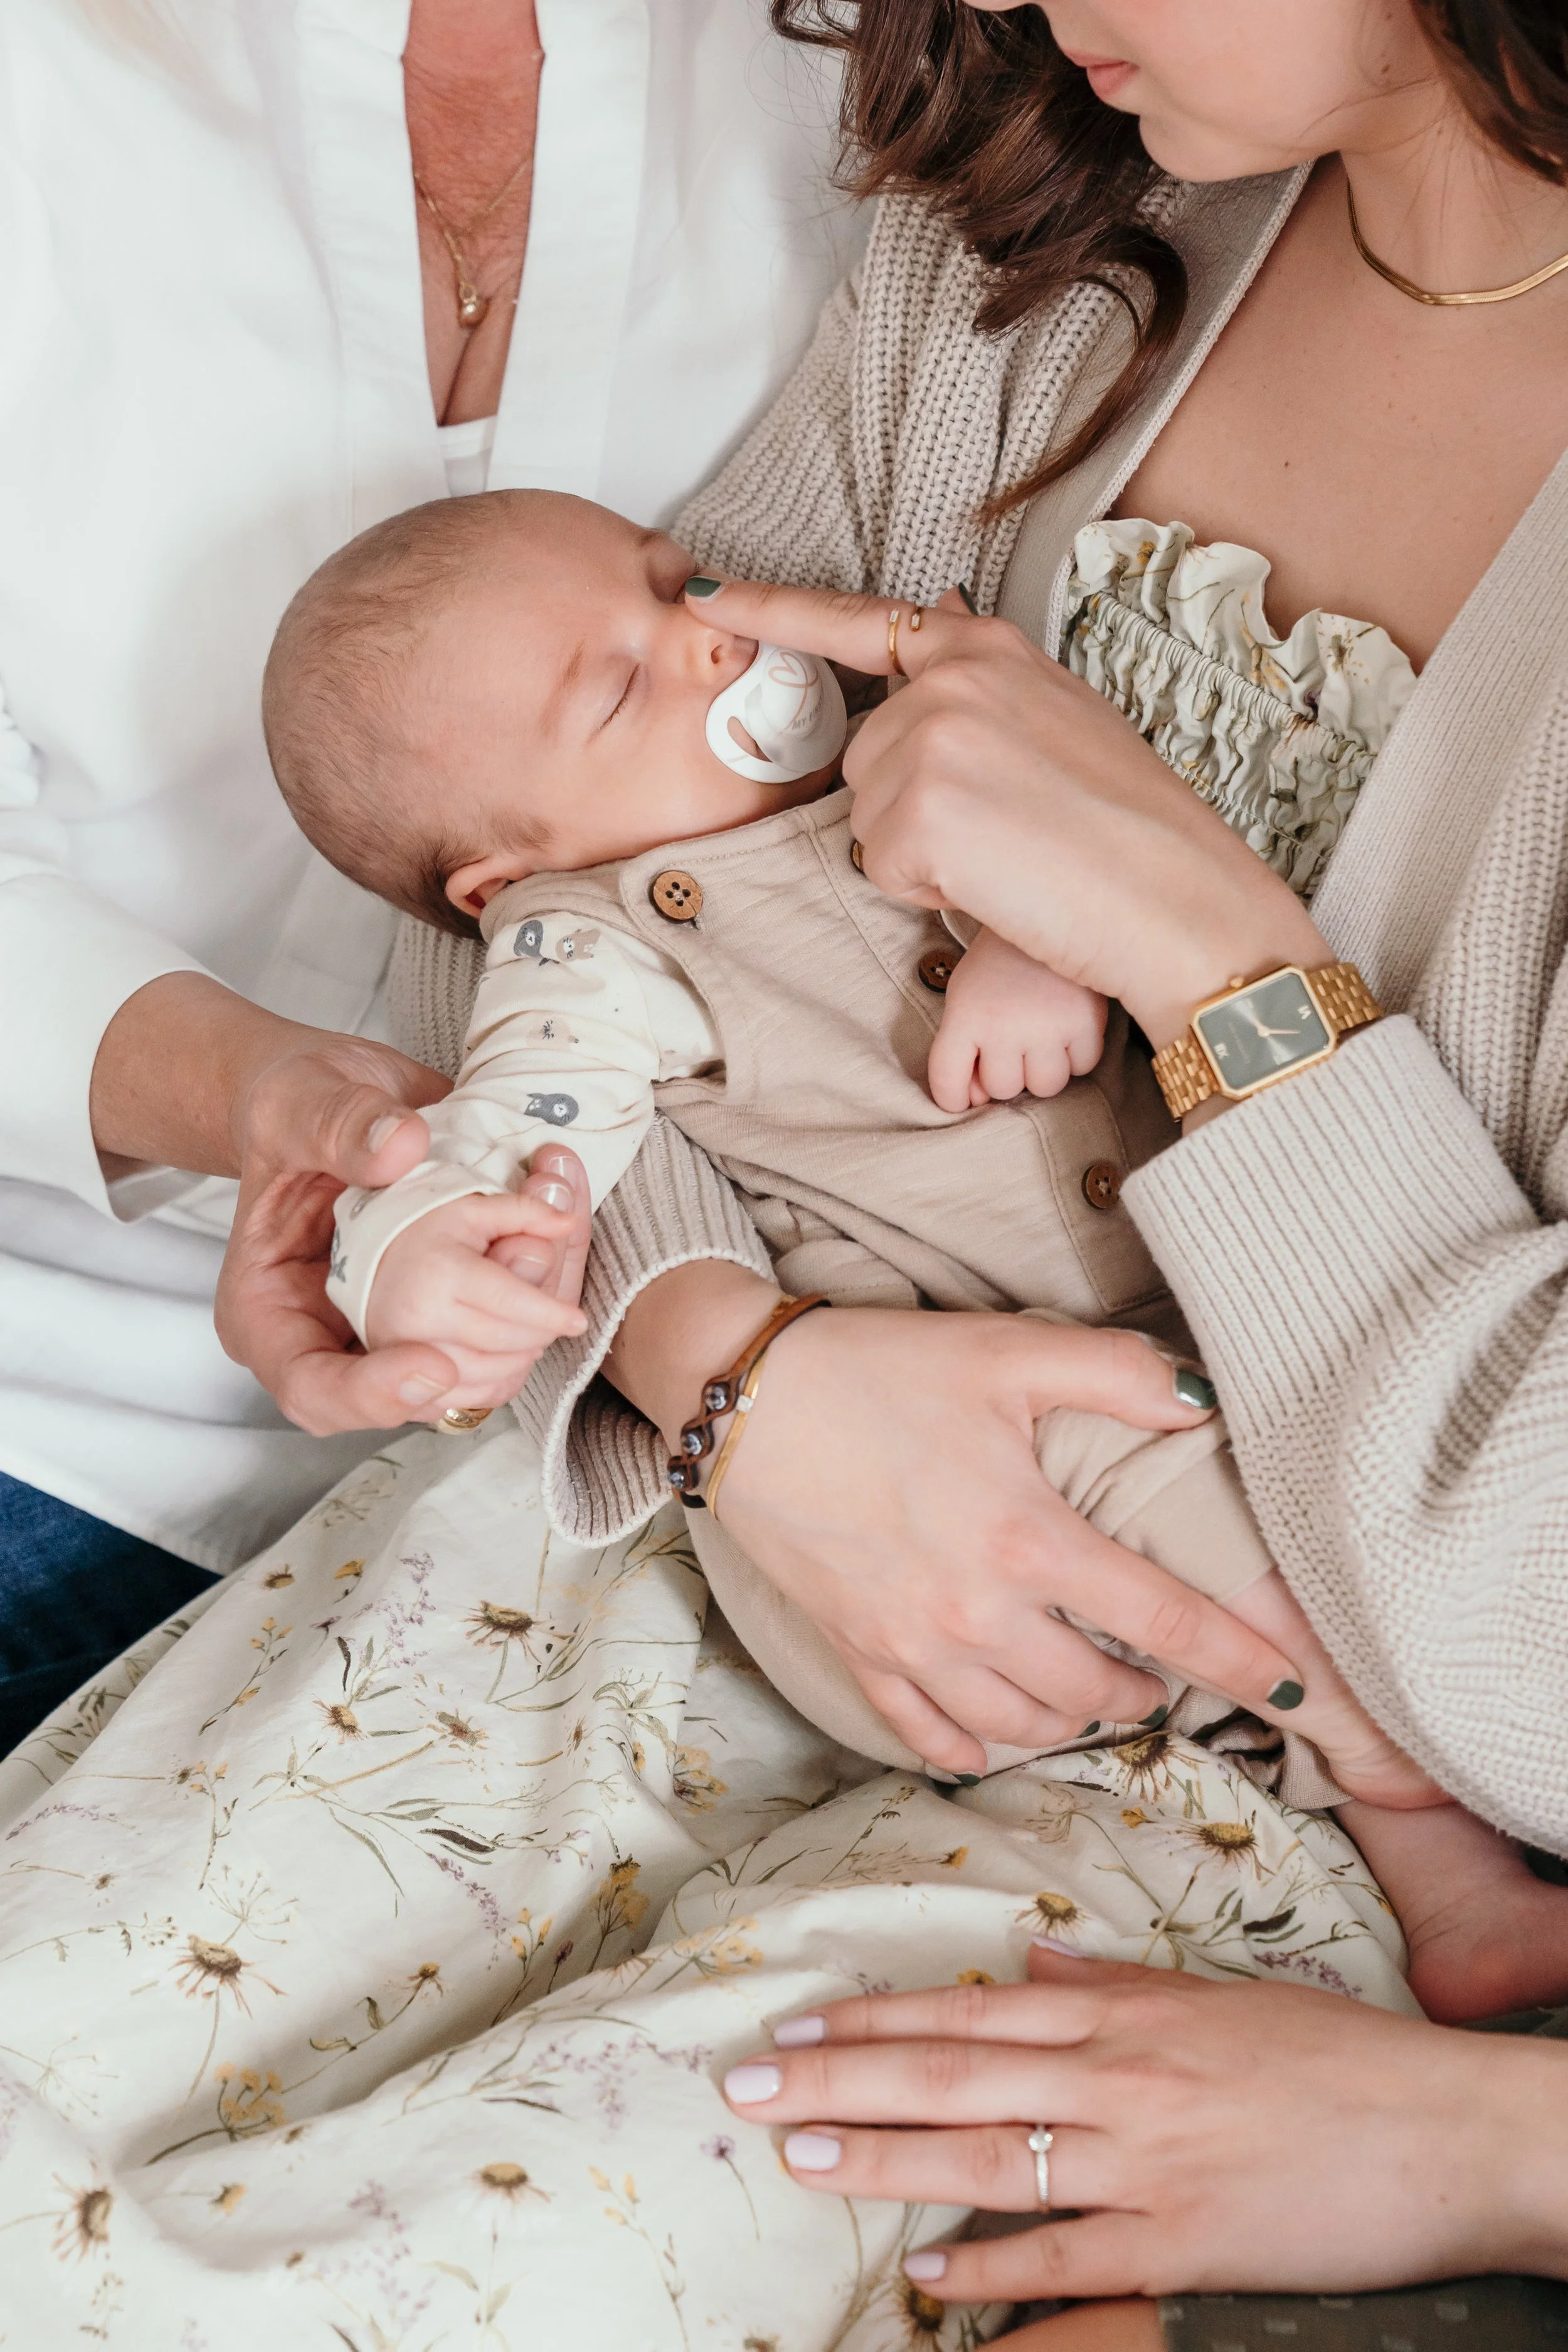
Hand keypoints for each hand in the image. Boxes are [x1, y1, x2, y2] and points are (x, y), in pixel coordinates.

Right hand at [216, 1029, 588, 1433]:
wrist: (337, 1094)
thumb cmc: (289, 1107)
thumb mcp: (294, 1102)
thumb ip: (334, 1125)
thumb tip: (397, 1149)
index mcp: (270, 1312)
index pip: (312, 1389)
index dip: (375, 1395)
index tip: (435, 1364)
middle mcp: (336, 1336)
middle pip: (412, 1392)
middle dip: (486, 1346)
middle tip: (529, 1268)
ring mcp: (396, 1327)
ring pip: (473, 1370)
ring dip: (529, 1320)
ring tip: (549, 1236)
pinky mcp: (448, 1307)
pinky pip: (503, 1332)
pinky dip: (540, 1291)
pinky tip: (557, 1232)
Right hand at [607, 1270, 1303, 1773]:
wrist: (740, 1400)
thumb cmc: (878, 1369)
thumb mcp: (1005, 1351)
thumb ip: (1116, 1374)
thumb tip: (1205, 1399)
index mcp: (1029, 1539)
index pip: (1165, 1620)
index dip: (1242, 1663)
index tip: (1299, 1695)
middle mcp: (979, 1613)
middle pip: (1095, 1693)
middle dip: (1145, 1695)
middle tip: (1162, 1676)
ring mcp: (914, 1646)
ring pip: (1022, 1723)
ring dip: (1071, 1719)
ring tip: (1092, 1696)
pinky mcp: (859, 1655)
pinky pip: (931, 1736)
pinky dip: (974, 1746)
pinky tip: (995, 1733)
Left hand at [682, 578, 1327, 1048]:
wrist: (1178, 897)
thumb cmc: (1131, 825)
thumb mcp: (1059, 714)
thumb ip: (979, 680)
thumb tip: (928, 611)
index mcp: (986, 648)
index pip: (857, 619)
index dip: (775, 611)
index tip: (709, 596)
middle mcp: (949, 680)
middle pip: (864, 754)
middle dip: (911, 805)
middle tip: (1003, 830)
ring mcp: (930, 740)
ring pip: (866, 816)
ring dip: (919, 851)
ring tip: (1006, 854)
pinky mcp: (918, 810)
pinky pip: (880, 865)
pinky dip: (927, 889)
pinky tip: (996, 880)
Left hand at [722, 1948, 1567, 2299]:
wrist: (1440, 2130)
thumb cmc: (1333, 2059)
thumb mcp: (1219, 1996)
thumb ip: (1117, 1977)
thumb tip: (1034, 1952)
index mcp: (1122, 2012)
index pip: (967, 2010)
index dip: (872, 2018)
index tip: (792, 2024)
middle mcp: (1116, 2077)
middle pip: (950, 2074)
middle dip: (839, 2078)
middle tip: (746, 2084)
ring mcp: (1141, 2162)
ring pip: (985, 2155)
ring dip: (881, 2158)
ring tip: (796, 2157)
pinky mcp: (1177, 2243)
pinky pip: (1063, 2256)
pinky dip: (990, 2269)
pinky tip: (925, 2276)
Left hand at [928, 927, 1107, 1111]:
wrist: (1048, 909)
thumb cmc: (1000, 965)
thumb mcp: (965, 996)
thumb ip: (961, 1049)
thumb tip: (977, 1100)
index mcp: (965, 1016)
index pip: (947, 1082)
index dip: (953, 1098)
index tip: (963, 1098)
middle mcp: (1004, 1026)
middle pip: (1003, 1089)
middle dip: (1008, 1072)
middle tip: (1015, 1041)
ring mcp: (1048, 1025)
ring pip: (1046, 1086)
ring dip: (1043, 1069)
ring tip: (1043, 1036)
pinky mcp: (1088, 1021)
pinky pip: (1083, 1066)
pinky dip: (1078, 1054)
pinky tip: (1069, 1026)